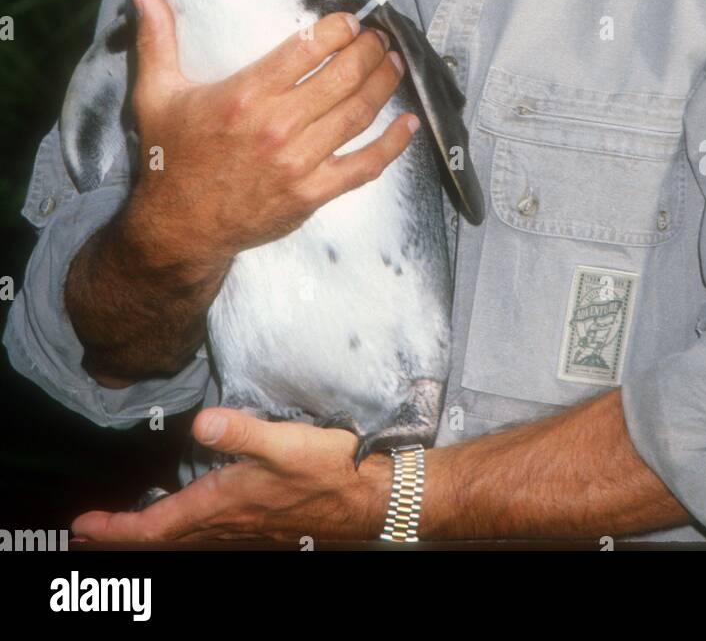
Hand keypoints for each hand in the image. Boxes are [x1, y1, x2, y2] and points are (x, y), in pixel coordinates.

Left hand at [70, 408, 393, 543]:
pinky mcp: (257, 522)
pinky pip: (205, 533)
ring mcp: (242, 527)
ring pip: (184, 538)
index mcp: (222, 504)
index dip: (116, 528)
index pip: (156, 526)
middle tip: (89, 532)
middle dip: (124, 536)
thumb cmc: (328, 468)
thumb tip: (199, 423)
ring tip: (127, 525)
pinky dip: (181, 528)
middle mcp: (226, 522)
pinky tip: (188, 515)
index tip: (83, 526)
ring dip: (150, 533)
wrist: (367, 495)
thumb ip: (240, 430)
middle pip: (163, 538)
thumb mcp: (284, 441)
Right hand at [124, 0, 417, 267]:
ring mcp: (299, 161)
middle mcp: (277, 125)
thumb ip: (156, 40)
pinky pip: (364, 166)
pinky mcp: (313, 193)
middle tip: (381, 39)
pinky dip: (392, 144)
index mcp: (245, 94)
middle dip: (370, 50)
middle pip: (342, 75)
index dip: (338, 28)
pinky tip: (409, 125)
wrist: (179, 230)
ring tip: (395, 64)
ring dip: (384, 84)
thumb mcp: (156, 94)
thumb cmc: (171, 158)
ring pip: (358, 113)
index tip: (351, 21)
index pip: (308, 47)